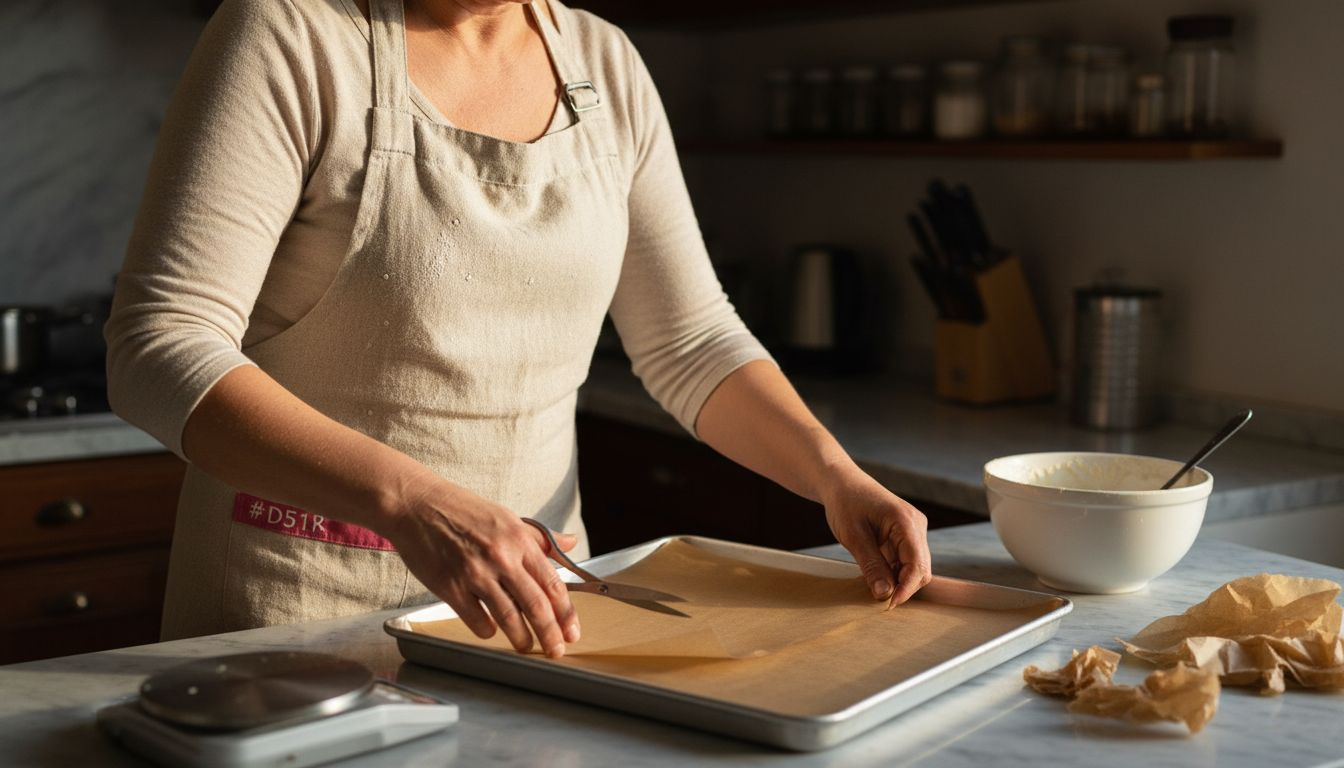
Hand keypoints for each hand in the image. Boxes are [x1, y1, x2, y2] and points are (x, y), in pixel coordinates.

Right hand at [384, 471, 580, 657]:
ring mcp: (475, 574)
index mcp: (519, 540)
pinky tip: (490, 630)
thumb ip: (540, 537)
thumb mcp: (507, 517)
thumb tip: (571, 542)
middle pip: (536, 605)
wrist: (418, 505)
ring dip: (521, 638)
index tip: (572, 630)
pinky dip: (487, 631)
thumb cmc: (462, 509)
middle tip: (556, 650)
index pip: (552, 583)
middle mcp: (501, 557)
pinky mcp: (451, 587)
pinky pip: (477, 620)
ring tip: (526, 646)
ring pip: (508, 618)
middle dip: (550, 634)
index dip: (566, 612)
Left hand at [822, 468, 932, 604]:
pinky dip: (893, 571)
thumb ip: (871, 565)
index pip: (917, 565)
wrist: (841, 483)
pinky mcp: (906, 535)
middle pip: (921, 569)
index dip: (906, 589)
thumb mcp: (854, 537)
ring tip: (872, 584)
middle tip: (878, 599)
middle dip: (902, 587)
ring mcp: (914, 530)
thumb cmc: (845, 503)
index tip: (888, 604)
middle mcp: (916, 525)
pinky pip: (905, 560)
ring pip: (914, 567)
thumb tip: (884, 594)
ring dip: (897, 580)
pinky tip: (875, 574)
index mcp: (906, 522)